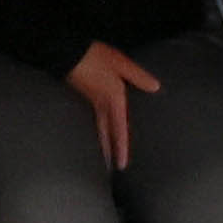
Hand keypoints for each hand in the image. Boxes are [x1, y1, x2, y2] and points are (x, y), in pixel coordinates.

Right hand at [67, 37, 158, 166]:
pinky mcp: (81, 97)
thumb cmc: (95, 56)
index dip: (121, 147)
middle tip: (111, 169)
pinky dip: (94, 130)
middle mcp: (101, 104)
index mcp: (113, 98)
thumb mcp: (121, 63)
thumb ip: (138, 76)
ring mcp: (89, 102)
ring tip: (103, 158)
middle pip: (106, 134)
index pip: (119, 129)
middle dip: (109, 151)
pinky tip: (94, 132)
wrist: (66, 52)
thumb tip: (155, 87)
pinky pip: (91, 119)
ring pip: (97, 128)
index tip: (122, 165)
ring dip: (101, 144)